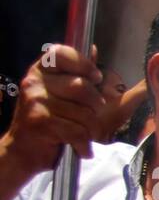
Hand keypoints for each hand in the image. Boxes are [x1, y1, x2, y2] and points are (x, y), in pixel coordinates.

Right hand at [2, 45, 104, 170]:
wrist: (22, 150)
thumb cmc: (46, 121)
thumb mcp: (56, 93)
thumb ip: (74, 74)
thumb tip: (93, 49)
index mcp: (39, 71)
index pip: (62, 54)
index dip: (84, 64)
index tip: (96, 78)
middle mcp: (34, 82)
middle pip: (81, 86)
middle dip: (95, 105)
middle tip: (93, 116)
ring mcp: (36, 101)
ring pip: (83, 112)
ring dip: (92, 129)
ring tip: (86, 135)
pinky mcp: (41, 122)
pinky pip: (78, 131)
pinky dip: (84, 144)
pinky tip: (81, 149)